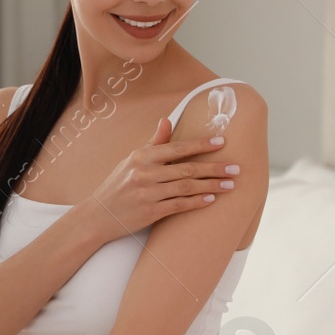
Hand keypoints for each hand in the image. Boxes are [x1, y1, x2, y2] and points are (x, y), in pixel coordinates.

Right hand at [78, 117, 237, 244]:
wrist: (98, 214)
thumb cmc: (118, 185)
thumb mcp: (132, 160)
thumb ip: (153, 142)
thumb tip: (167, 120)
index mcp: (142, 156)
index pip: (177, 147)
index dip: (201, 144)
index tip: (221, 142)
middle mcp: (145, 173)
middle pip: (187, 169)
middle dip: (214, 168)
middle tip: (235, 168)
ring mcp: (147, 193)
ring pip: (186, 187)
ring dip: (211, 186)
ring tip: (230, 185)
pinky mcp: (150, 212)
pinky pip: (179, 205)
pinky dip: (197, 202)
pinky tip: (211, 199)